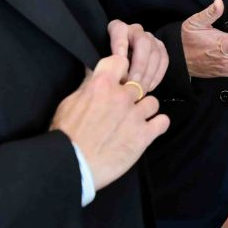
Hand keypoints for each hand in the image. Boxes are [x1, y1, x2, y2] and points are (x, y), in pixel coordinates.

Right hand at [51, 56, 168, 190]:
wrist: (71, 165)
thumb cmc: (65, 135)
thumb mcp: (69, 103)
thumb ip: (87, 86)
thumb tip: (94, 72)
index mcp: (102, 85)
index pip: (120, 61)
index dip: (119, 70)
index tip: (116, 80)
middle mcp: (122, 96)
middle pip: (138, 85)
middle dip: (130, 95)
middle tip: (121, 108)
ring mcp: (136, 115)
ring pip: (152, 102)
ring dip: (144, 110)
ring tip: (134, 121)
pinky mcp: (145, 135)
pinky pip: (163, 122)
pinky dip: (157, 125)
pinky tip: (148, 130)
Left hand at [107, 20, 168, 93]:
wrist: (118, 74)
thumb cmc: (105, 70)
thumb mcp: (99, 67)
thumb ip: (101, 68)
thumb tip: (105, 75)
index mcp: (117, 29)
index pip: (120, 30)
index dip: (120, 44)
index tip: (119, 60)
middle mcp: (135, 30)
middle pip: (143, 42)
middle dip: (139, 64)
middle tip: (133, 82)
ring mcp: (150, 38)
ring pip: (155, 52)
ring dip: (149, 73)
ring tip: (140, 89)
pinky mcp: (160, 48)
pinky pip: (163, 59)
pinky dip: (157, 75)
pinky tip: (149, 87)